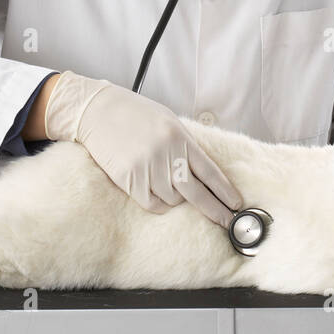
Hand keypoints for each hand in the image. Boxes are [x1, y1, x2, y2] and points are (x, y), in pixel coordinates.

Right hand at [42, 71, 242, 228]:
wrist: (98, 111)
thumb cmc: (134, 114)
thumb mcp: (167, 121)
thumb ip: (185, 145)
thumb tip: (203, 174)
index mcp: (179, 138)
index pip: (209, 172)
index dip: (224, 191)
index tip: (236, 204)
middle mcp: (165, 154)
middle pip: (196, 193)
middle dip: (215, 210)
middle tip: (227, 222)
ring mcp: (146, 168)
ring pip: (172, 200)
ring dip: (175, 199)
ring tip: (165, 182)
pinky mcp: (128, 179)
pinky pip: (151, 203)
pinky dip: (158, 203)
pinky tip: (156, 193)